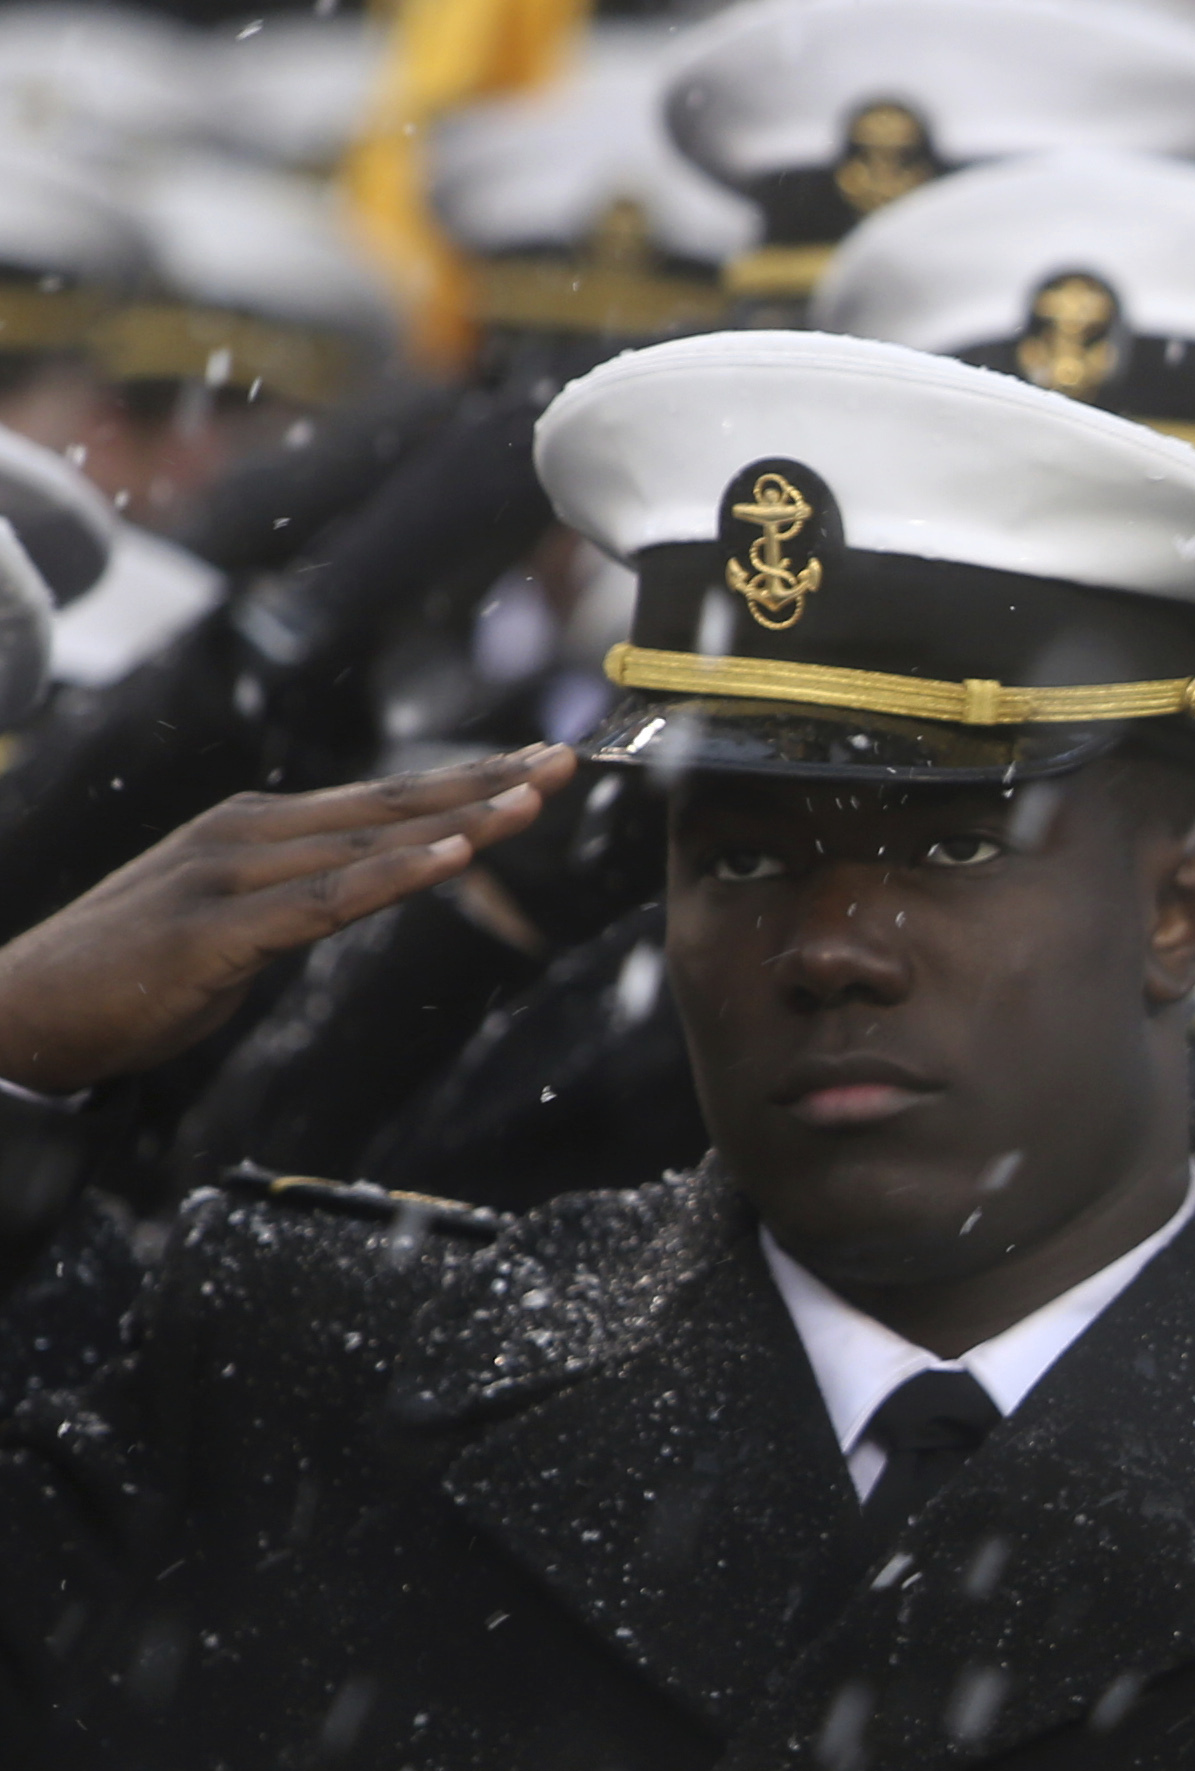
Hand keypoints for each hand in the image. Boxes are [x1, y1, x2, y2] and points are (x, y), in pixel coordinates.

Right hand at [0, 746, 569, 1089]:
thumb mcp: (235, 929)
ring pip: (365, 843)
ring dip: (456, 820)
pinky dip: (392, 877)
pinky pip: (321, 901)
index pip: (379, 801)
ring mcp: (226, 878)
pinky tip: (453, 860)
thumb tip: (358, 892)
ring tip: (531, 799)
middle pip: (386, 806)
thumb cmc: (127, 977)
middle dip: (482, 782)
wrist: (22, 1011)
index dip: (463, 780)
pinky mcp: (214, 932)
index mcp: (253, 831)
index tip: (536, 763)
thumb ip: (297, 903)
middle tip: (564, 759)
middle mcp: (243, 836)